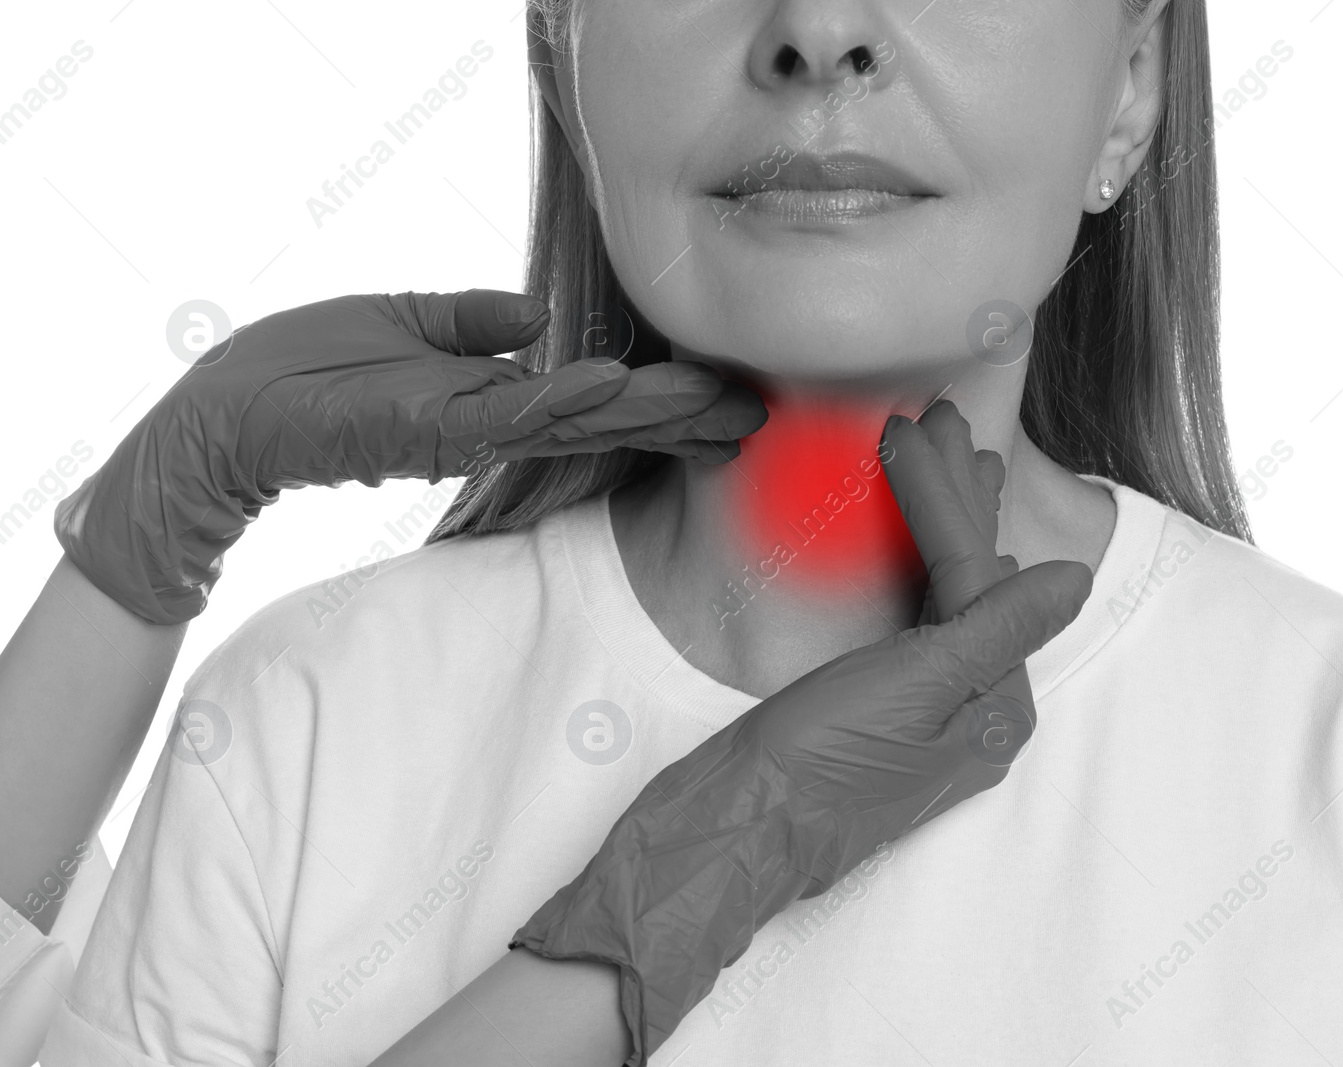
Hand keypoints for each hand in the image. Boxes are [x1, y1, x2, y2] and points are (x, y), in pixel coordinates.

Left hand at [53, 289, 766, 623]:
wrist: (228, 410)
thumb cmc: (310, 368)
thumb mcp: (406, 321)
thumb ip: (473, 321)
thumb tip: (536, 315)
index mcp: (492, 398)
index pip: (593, 402)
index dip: (657, 404)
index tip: (723, 403)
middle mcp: (491, 422)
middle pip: (602, 422)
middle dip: (676, 422)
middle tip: (753, 421)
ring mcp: (463, 431)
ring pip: (571, 422)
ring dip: (641, 414)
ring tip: (710, 405)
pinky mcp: (425, 429)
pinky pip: (503, 414)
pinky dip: (556, 398)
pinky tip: (607, 383)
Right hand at [511, 400, 1091, 1064]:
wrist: (728, 832)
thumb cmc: (815, 766)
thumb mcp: (916, 686)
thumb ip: (997, 629)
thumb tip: (1075, 579)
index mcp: (994, 711)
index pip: (979, 578)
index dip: (947, 498)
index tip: (913, 428)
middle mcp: (971, 714)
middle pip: (970, 581)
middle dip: (948, 497)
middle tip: (934, 417)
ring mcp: (925, 714)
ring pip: (941, 593)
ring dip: (933, 517)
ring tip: (931, 448)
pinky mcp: (877, 712)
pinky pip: (910, 617)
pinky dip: (908, 561)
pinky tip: (913, 531)